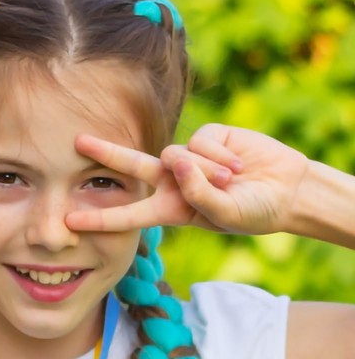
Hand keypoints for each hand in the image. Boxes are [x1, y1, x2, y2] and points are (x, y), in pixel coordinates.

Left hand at [67, 124, 309, 234]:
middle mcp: (173, 181)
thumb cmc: (253, 211)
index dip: (100, 219)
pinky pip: (201, 143)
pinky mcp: (208, 136)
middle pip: (132, 166)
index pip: (128, 215)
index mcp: (169, 209)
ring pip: (178, 156)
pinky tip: (240, 166)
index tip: (70, 222)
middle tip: (77, 142)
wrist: (287, 190)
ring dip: (206, 172)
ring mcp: (189, 158)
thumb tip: (176, 160)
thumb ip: (199, 193)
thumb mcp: (225, 213)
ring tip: (233, 182)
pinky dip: (220, 157)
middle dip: (106, 152)